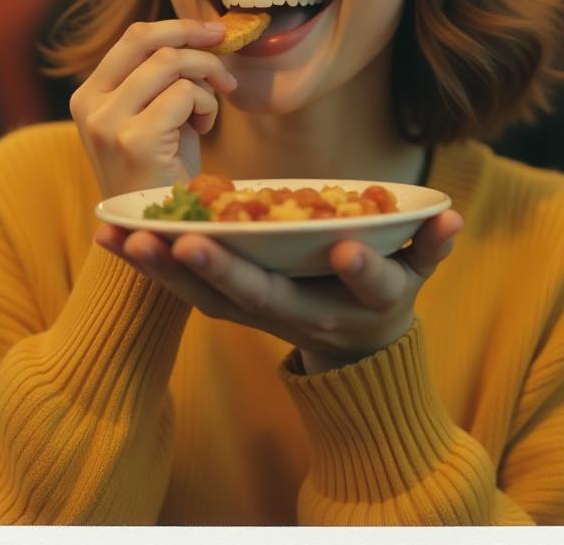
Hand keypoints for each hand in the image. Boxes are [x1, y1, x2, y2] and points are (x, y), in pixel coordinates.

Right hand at [70, 19, 237, 199]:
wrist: (158, 227)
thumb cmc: (163, 168)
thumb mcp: (153, 112)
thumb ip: (161, 76)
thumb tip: (201, 33)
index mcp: (89, 95)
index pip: (133, 38)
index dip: (177, 27)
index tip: (212, 32)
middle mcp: (90, 106)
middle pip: (148, 41)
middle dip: (194, 39)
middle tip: (225, 46)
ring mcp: (108, 123)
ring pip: (170, 62)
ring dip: (206, 78)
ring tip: (209, 109)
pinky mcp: (135, 140)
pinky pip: (186, 93)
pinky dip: (207, 105)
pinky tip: (203, 129)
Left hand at [95, 209, 462, 371]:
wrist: (348, 347)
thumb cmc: (381, 296)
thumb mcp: (412, 275)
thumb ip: (428, 247)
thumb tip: (450, 216)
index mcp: (352, 304)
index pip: (360, 289)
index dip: (358, 270)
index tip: (346, 248)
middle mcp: (299, 317)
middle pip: (260, 296)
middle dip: (222, 271)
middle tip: (183, 242)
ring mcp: (256, 315)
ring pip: (207, 297)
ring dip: (164, 270)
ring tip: (123, 235)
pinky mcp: (226, 306)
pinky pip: (183, 290)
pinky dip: (149, 267)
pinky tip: (113, 235)